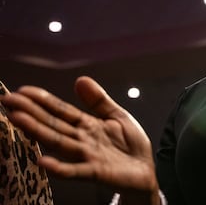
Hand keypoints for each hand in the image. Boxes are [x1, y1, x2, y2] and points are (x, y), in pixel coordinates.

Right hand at [0, 76, 158, 200]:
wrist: (146, 170)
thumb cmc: (130, 145)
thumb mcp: (117, 116)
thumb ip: (98, 100)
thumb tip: (80, 79)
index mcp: (86, 125)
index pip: (60, 110)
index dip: (43, 100)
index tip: (22, 90)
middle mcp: (81, 140)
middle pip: (53, 124)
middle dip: (31, 112)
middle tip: (8, 100)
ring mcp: (86, 156)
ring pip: (58, 142)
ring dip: (38, 131)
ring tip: (18, 119)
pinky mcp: (96, 172)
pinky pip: (75, 171)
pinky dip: (59, 168)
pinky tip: (43, 162)